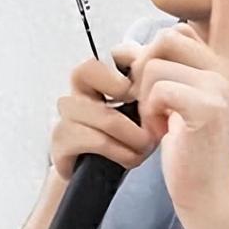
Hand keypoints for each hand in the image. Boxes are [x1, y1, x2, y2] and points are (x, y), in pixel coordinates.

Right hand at [50, 56, 155, 180]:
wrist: (103, 176)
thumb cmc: (128, 135)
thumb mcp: (144, 106)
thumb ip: (150, 82)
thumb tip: (167, 65)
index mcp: (97, 77)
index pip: (106, 52)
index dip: (127, 65)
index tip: (146, 87)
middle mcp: (76, 91)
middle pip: (85, 70)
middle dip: (119, 88)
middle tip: (146, 110)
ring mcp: (65, 116)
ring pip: (103, 114)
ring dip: (133, 134)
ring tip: (148, 144)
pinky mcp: (61, 142)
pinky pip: (95, 140)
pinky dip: (121, 151)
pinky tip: (132, 158)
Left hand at [111, 0, 228, 212]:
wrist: (205, 189)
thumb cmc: (189, 142)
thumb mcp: (180, 98)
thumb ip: (167, 66)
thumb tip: (129, 49)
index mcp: (226, 63)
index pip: (225, 13)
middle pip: (167, 36)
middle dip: (147, 69)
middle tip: (157, 104)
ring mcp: (221, 86)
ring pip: (155, 62)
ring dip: (144, 95)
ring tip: (161, 120)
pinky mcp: (208, 106)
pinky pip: (156, 88)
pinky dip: (148, 112)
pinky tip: (162, 131)